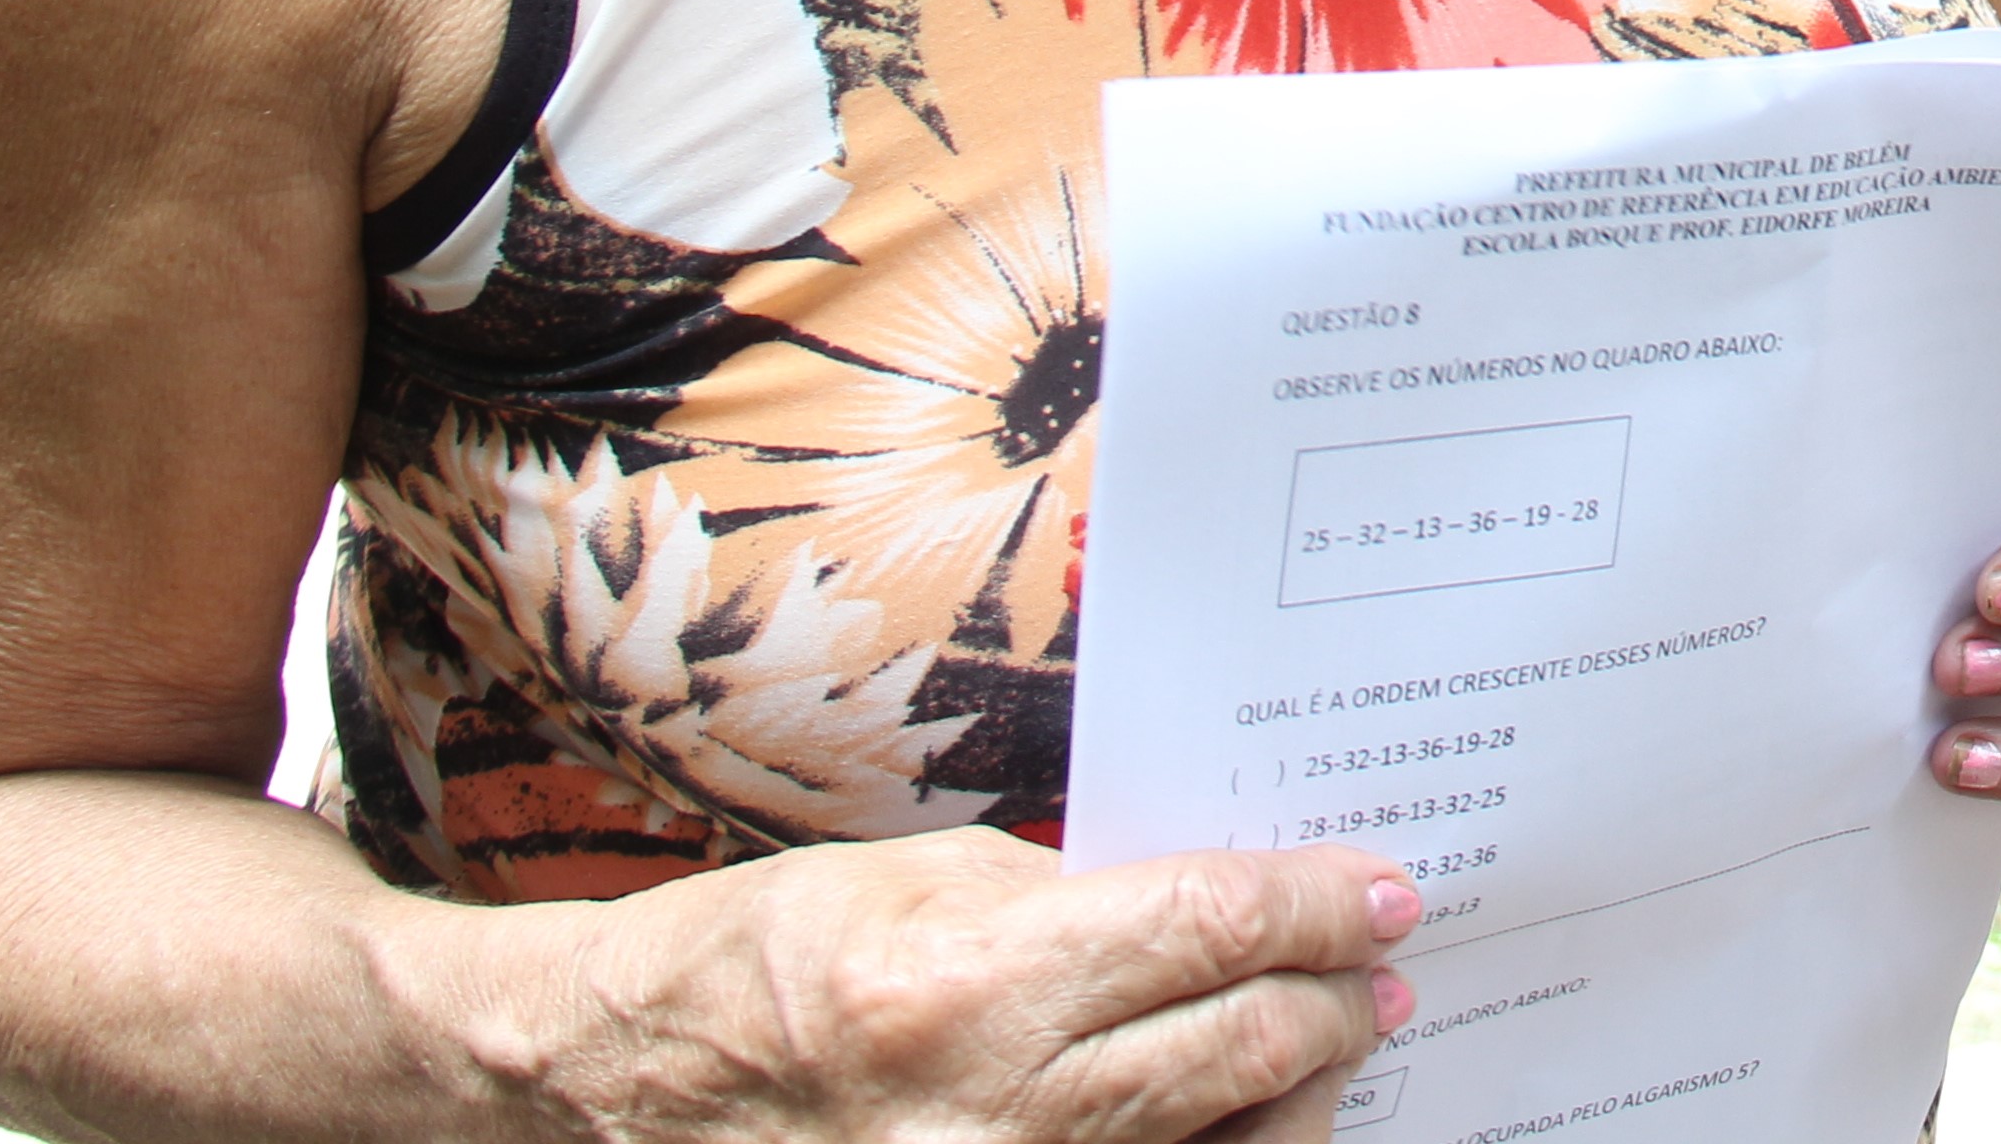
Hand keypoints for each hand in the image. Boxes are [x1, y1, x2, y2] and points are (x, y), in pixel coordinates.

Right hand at [488, 827, 1419, 1140]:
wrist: (623, 1090)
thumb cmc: (766, 961)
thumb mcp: (919, 883)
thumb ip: (1070, 900)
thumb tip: (1212, 909)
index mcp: (969, 983)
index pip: (1205, 930)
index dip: (1314, 907)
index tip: (1375, 891)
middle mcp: (990, 1113)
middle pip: (1236, 1047)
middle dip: (1331, 998)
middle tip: (1377, 962)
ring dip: (1300, 1088)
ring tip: (1334, 1037)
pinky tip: (1250, 1117)